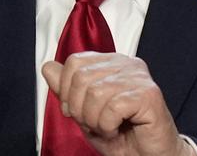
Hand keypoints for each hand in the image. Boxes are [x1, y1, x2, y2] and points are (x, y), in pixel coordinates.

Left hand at [42, 52, 193, 155]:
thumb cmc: (120, 135)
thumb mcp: (84, 112)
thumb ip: (66, 89)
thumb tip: (47, 67)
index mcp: (110, 62)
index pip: (74, 61)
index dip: (66, 90)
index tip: (75, 112)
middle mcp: (126, 63)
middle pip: (81, 77)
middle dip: (79, 109)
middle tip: (93, 124)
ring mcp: (139, 76)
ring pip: (95, 92)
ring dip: (94, 120)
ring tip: (106, 128)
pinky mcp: (149, 94)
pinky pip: (113, 107)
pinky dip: (108, 126)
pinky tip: (117, 130)